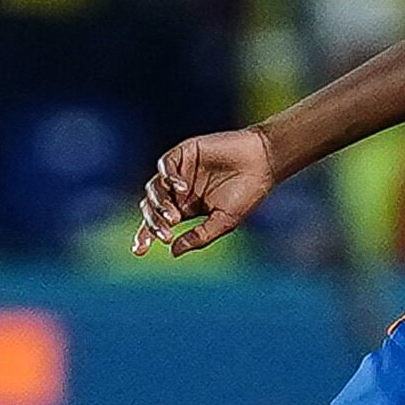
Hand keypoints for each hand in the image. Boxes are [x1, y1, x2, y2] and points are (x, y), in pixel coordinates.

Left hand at [135, 127, 280, 256]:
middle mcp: (178, 190)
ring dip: (160, 204)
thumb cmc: (248, 193)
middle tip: (165, 234)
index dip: (146, 235)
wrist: (264, 162)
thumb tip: (173, 251)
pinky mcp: (183, 153)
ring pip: (154, 188)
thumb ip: (199, 236)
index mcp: (185, 207)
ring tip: (175, 217)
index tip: (140, 251)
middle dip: (153, 223)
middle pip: (151, 207)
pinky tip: (183, 188)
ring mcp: (179, 171)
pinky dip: (169, 178)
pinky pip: (165, 166)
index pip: (158, 222)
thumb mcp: (224, 222)